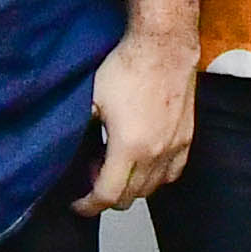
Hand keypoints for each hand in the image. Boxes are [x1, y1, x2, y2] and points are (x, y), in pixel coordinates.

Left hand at [79, 24, 195, 213]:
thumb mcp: (91, 99)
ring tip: (116, 162)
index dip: (88, 205)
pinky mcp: (187, 138)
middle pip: (130, 197)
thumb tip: (63, 148)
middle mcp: (155, 154)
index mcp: (128, 147)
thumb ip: (79, 130)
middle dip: (107, 194)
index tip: (78, 203)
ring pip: (152, 188)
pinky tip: (143, 160)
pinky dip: (156, 176)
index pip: (107, 196)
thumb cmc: (128, 67)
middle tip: (92, 171)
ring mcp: (174, 147)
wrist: (164, 45)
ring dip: (131, 186)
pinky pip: (172, 173)